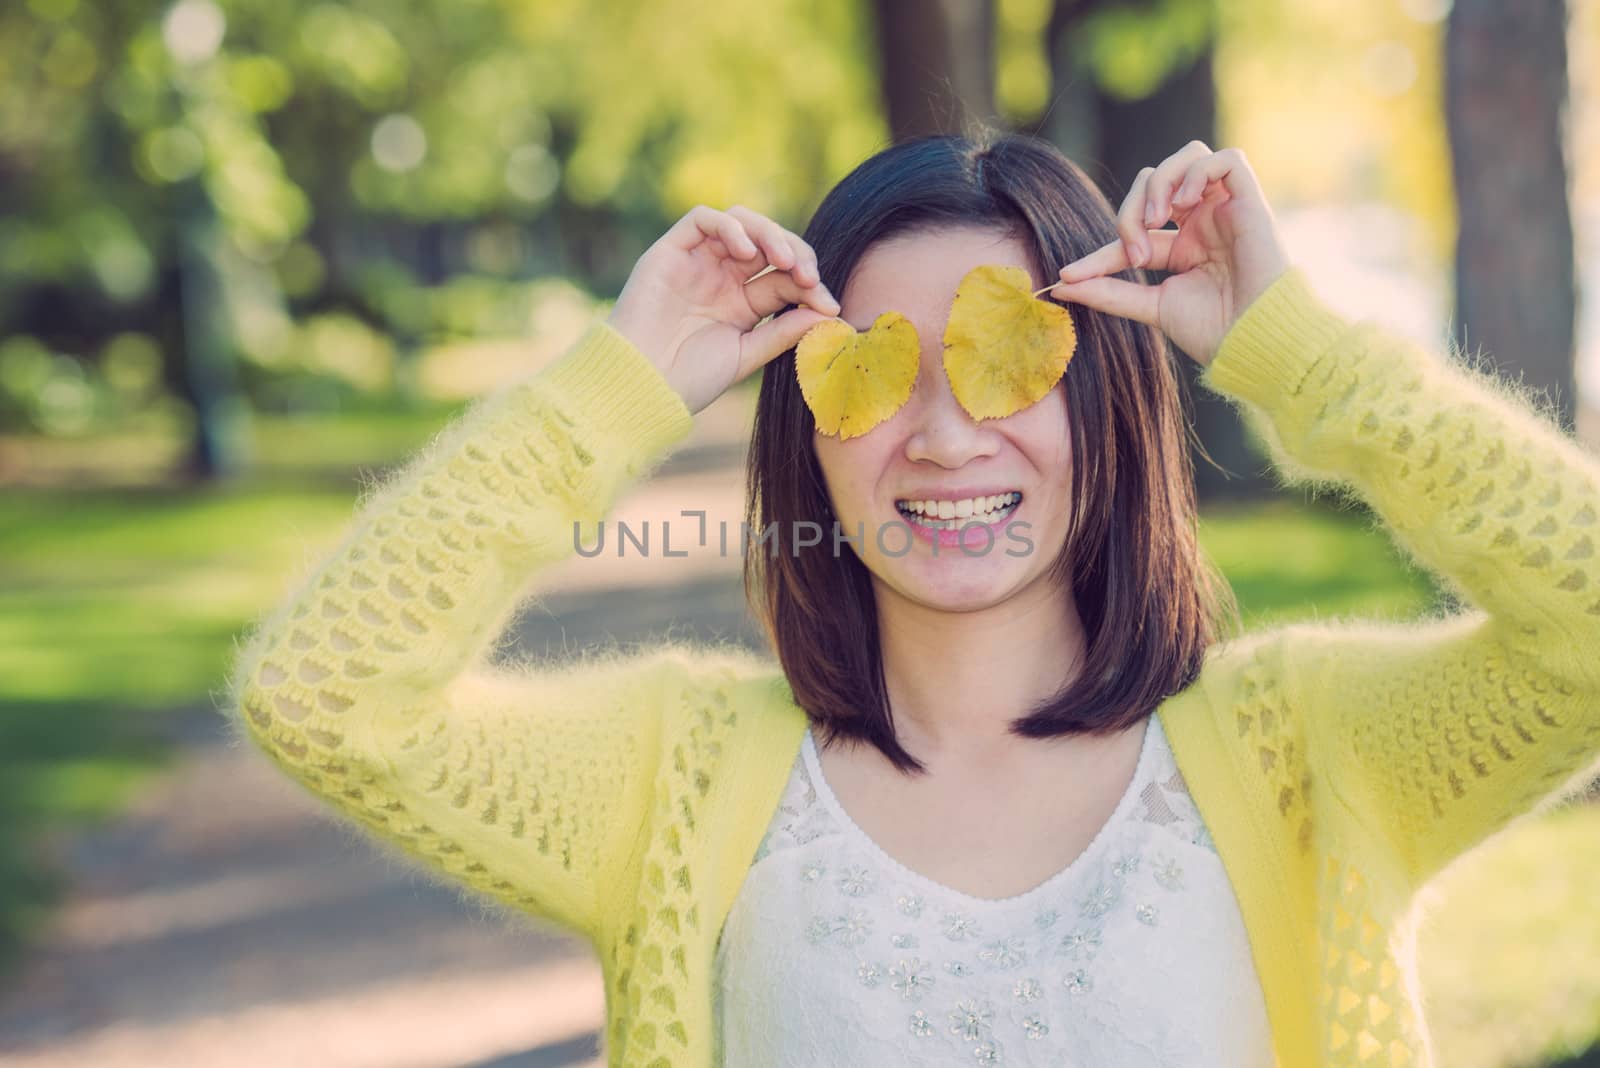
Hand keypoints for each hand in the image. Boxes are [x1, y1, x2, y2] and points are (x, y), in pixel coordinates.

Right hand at [607, 204, 839, 414]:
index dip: (811, 285)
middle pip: (769, 244)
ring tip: (784, 261)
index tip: (829, 306)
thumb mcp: (746, 355)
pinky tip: (746, 252)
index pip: (785, 278)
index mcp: (742, 304)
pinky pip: (703, 220)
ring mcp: (697, 262)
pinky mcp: (670, 251)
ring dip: (770, 234)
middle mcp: (722, 278)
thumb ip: (784, 332)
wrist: (641, 385)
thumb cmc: (689, 379)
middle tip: (809, 277)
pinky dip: (730, 227)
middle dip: (797, 254)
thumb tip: (829, 312)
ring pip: (741, 223)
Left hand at [1049, 141, 1290, 367]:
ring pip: (1189, 157)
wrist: (1256, 340)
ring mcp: (1227, 209)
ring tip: (1157, 219)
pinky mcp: (1251, 201)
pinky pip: (1228, 159)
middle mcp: (1204, 222)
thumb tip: (1059, 285)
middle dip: (1131, 208)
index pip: (1133, 230)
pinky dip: (1197, 173)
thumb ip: (1108, 293)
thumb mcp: (1151, 307)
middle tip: (1134, 248)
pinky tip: (1184, 206)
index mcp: (1183, 246)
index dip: (1101, 250)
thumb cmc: (1214, 330)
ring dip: (1161, 181)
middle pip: (1155, 180)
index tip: (1071, 275)